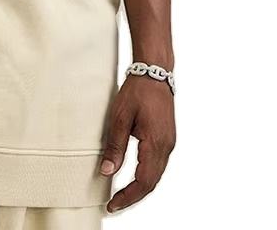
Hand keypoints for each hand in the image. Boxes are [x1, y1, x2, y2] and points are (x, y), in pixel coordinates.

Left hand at [100, 73, 175, 212]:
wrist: (154, 73)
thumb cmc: (137, 91)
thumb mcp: (120, 117)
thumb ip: (115, 146)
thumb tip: (107, 171)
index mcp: (155, 143)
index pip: (143, 181)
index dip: (128, 196)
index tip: (113, 204)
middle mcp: (166, 147)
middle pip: (151, 183)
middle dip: (133, 197)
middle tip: (114, 204)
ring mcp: (169, 143)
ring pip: (156, 175)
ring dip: (140, 188)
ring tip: (122, 195)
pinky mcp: (167, 139)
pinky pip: (158, 165)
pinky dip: (146, 176)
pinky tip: (134, 177)